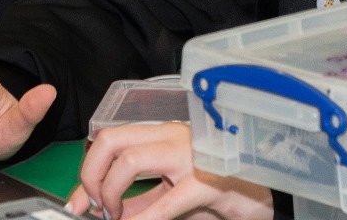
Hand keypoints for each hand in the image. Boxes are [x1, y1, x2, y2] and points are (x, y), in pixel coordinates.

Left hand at [68, 123, 271, 219]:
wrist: (266, 197)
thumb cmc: (220, 191)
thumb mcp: (172, 194)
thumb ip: (139, 200)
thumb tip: (103, 210)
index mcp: (162, 135)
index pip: (109, 138)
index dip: (87, 169)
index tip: (80, 200)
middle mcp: (173, 137)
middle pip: (111, 140)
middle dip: (90, 175)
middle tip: (92, 206)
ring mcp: (191, 156)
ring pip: (130, 159)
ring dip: (111, 193)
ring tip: (113, 216)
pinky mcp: (208, 183)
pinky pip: (166, 202)